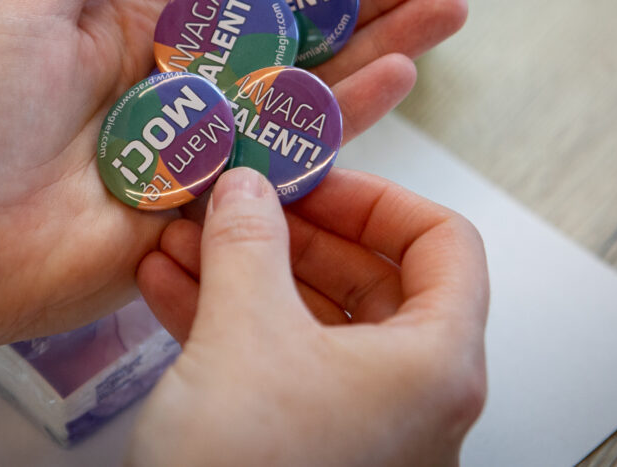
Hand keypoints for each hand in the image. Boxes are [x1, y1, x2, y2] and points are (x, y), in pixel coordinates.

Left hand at [0, 0, 466, 345]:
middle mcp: (192, 83)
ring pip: (315, 84)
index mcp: (150, 28)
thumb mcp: (31, 13)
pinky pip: (295, 154)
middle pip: (303, 27)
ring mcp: (213, 142)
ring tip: (451, 3)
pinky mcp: (220, 203)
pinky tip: (401, 73)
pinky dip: (348, 115)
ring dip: (385, 42)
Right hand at [130, 167, 488, 466]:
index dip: (377, 198)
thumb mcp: (244, 334)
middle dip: (293, 231)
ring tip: (188, 236)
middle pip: (371, 278)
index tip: (316, 176)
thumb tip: (248, 189)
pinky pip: (279, 362)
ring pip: (313, 320)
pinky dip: (231, 318)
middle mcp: (414, 396)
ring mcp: (361, 426)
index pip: (443, 242)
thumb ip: (249, 243)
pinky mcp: (307, 447)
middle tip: (242, 200)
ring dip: (249, 270)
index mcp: (436, 363)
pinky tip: (173, 286)